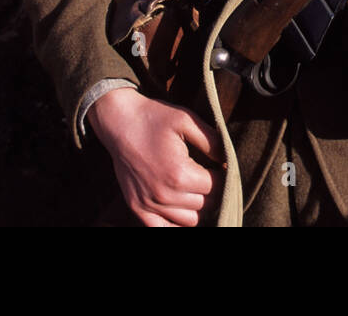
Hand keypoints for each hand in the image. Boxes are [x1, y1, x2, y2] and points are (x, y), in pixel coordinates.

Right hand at [87, 87, 224, 226]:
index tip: (222, 166)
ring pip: (190, 220)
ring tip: (198, 188)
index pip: (217, 188)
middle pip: (206, 205)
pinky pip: (163, 229)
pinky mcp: (137, 208)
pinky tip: (183, 208)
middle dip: (214, 191)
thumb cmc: (154, 118)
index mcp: (179, 174)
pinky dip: (177, 223)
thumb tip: (229, 161)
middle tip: (212, 176)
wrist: (119, 121)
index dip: (224, 176)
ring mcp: (148, 204)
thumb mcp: (187, 120)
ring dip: (199, 207)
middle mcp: (164, 195)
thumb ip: (213, 142)